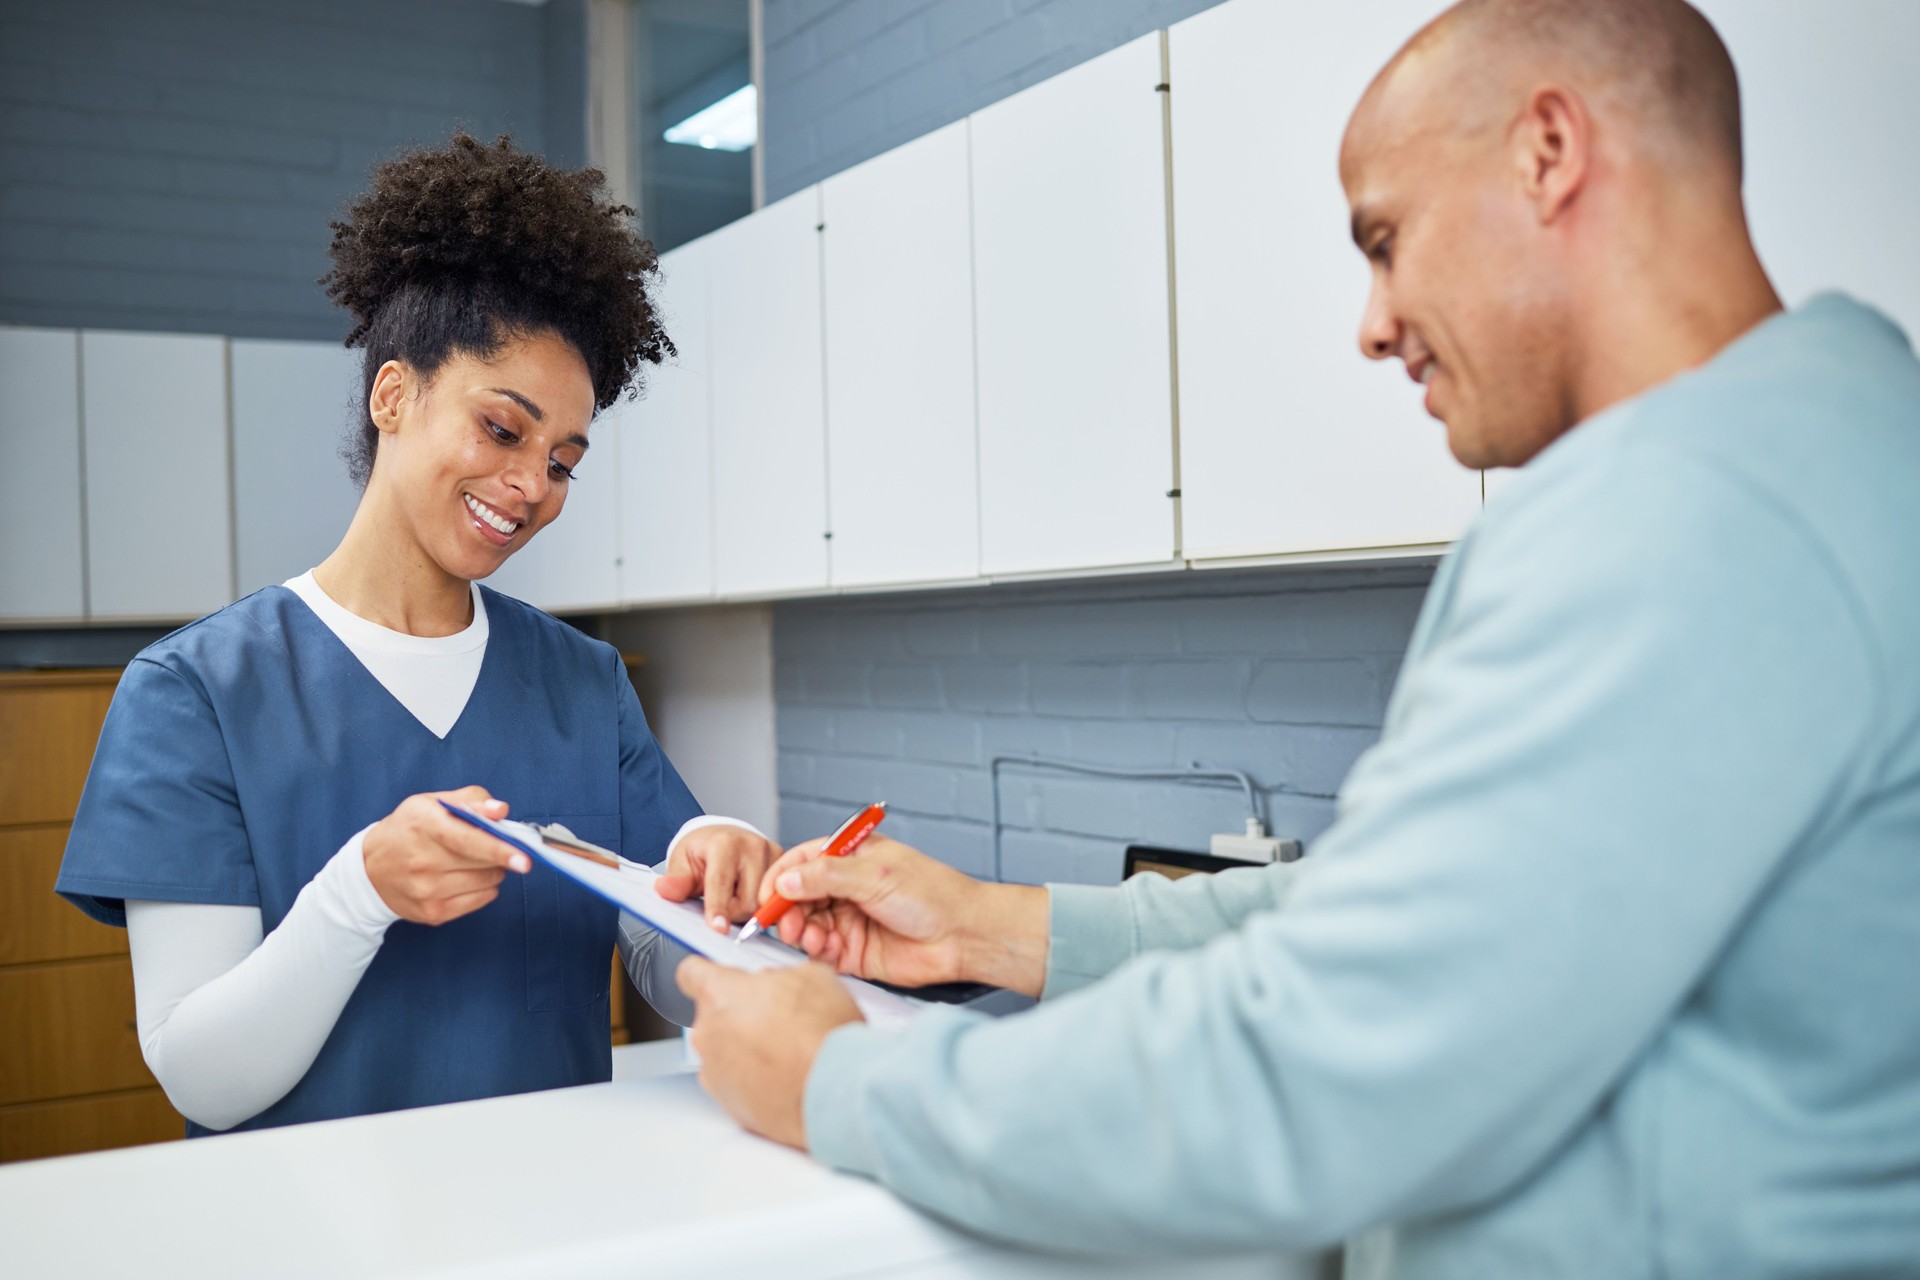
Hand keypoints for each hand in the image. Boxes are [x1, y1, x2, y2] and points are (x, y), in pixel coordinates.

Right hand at [362, 786, 528, 924]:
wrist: (369, 871)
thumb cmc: (407, 830)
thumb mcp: (431, 803)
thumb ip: (470, 800)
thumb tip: (501, 810)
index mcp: (424, 826)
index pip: (467, 840)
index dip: (498, 848)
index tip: (523, 858)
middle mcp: (422, 861)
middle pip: (483, 862)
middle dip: (500, 853)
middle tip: (494, 845)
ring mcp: (426, 891)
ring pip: (487, 881)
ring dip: (492, 870)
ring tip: (472, 861)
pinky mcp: (433, 913)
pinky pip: (480, 900)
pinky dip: (484, 888)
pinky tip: (465, 877)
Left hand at [656, 822, 782, 931]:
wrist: (724, 836)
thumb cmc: (703, 850)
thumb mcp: (682, 861)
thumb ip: (676, 880)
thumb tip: (664, 889)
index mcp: (725, 843)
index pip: (721, 882)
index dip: (718, 908)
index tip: (718, 929)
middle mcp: (753, 846)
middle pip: (748, 900)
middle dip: (733, 913)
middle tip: (720, 906)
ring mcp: (773, 854)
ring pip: (765, 904)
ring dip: (748, 910)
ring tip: (735, 898)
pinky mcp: (785, 864)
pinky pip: (778, 899)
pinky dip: (764, 905)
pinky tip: (751, 898)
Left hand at [675, 958, 861, 1148]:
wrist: (835, 1091)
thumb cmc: (823, 1036)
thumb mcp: (813, 977)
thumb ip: (779, 975)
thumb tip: (777, 983)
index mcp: (721, 994)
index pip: (690, 973)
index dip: (706, 973)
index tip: (717, 977)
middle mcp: (708, 1034)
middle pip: (713, 1016)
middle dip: (740, 1014)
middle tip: (776, 1019)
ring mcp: (714, 1073)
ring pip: (723, 1052)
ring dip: (746, 1049)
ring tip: (785, 1052)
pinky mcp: (728, 1104)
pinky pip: (734, 1084)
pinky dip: (753, 1080)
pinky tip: (783, 1076)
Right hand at [756, 835, 1050, 995]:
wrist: (963, 936)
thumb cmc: (933, 895)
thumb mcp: (875, 875)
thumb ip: (826, 877)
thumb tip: (786, 880)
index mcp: (853, 858)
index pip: (803, 861)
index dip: (781, 877)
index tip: (766, 896)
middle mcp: (848, 888)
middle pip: (800, 896)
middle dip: (787, 909)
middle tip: (783, 923)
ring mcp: (851, 919)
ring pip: (808, 924)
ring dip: (802, 931)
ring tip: (808, 937)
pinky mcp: (855, 951)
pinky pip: (823, 951)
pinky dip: (817, 951)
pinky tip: (824, 949)